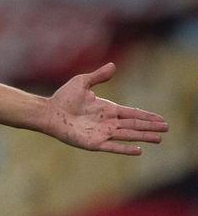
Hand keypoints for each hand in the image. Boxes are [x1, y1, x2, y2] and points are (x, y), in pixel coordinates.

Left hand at [45, 62, 167, 154]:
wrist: (49, 111)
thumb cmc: (63, 97)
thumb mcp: (82, 82)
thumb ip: (98, 76)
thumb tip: (113, 65)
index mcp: (107, 109)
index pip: (131, 113)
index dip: (146, 116)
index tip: (160, 119)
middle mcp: (107, 122)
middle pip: (133, 125)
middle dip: (150, 127)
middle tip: (166, 129)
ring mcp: (102, 133)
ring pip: (128, 135)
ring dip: (143, 137)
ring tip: (159, 139)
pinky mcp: (94, 143)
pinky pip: (113, 146)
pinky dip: (126, 148)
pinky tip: (139, 150)